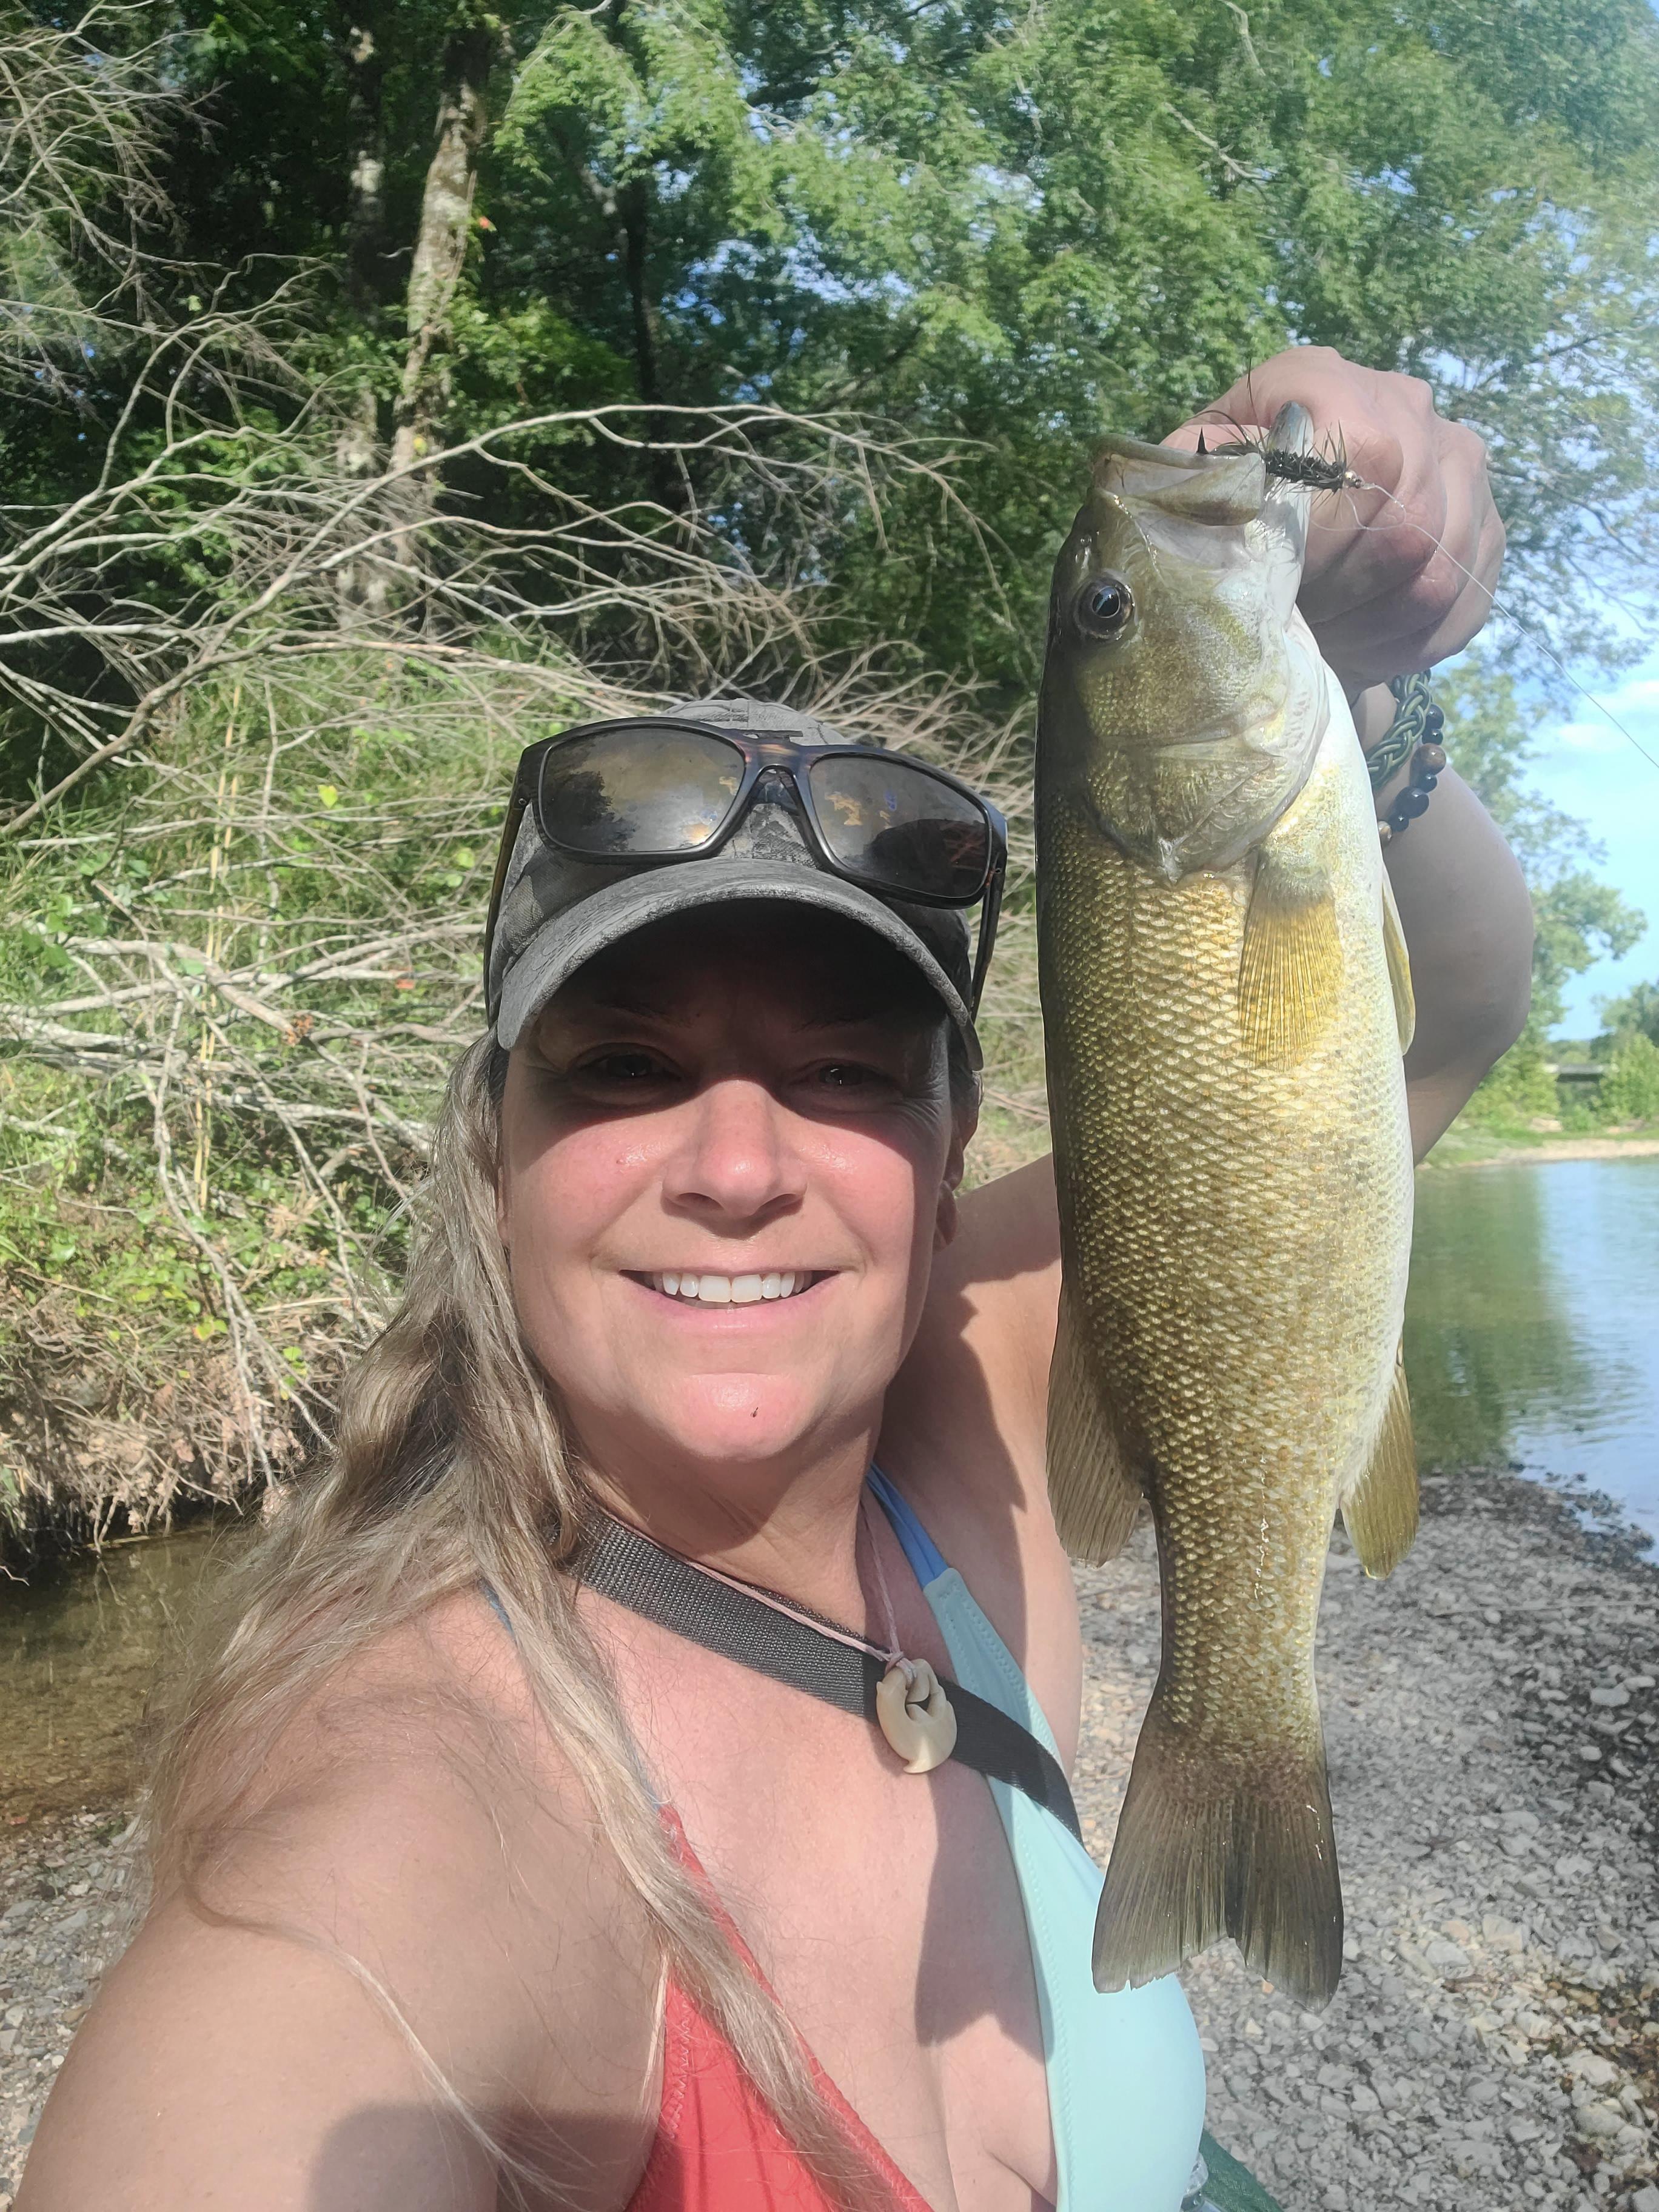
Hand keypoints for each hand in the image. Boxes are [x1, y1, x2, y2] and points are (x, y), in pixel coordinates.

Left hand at [1166, 346, 1505, 694]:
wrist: (1269, 560)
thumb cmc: (1216, 528)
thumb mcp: (1187, 502)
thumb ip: (1204, 489)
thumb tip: (1243, 493)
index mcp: (1319, 381)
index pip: (1367, 452)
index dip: (1327, 536)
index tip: (1282, 584)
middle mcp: (1405, 403)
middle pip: (1411, 518)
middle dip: (1346, 592)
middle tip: (1301, 621)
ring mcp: (1458, 461)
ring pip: (1442, 569)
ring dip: (1374, 625)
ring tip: (1325, 635)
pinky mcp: (1486, 524)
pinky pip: (1466, 602)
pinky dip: (1408, 643)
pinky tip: (1362, 641)